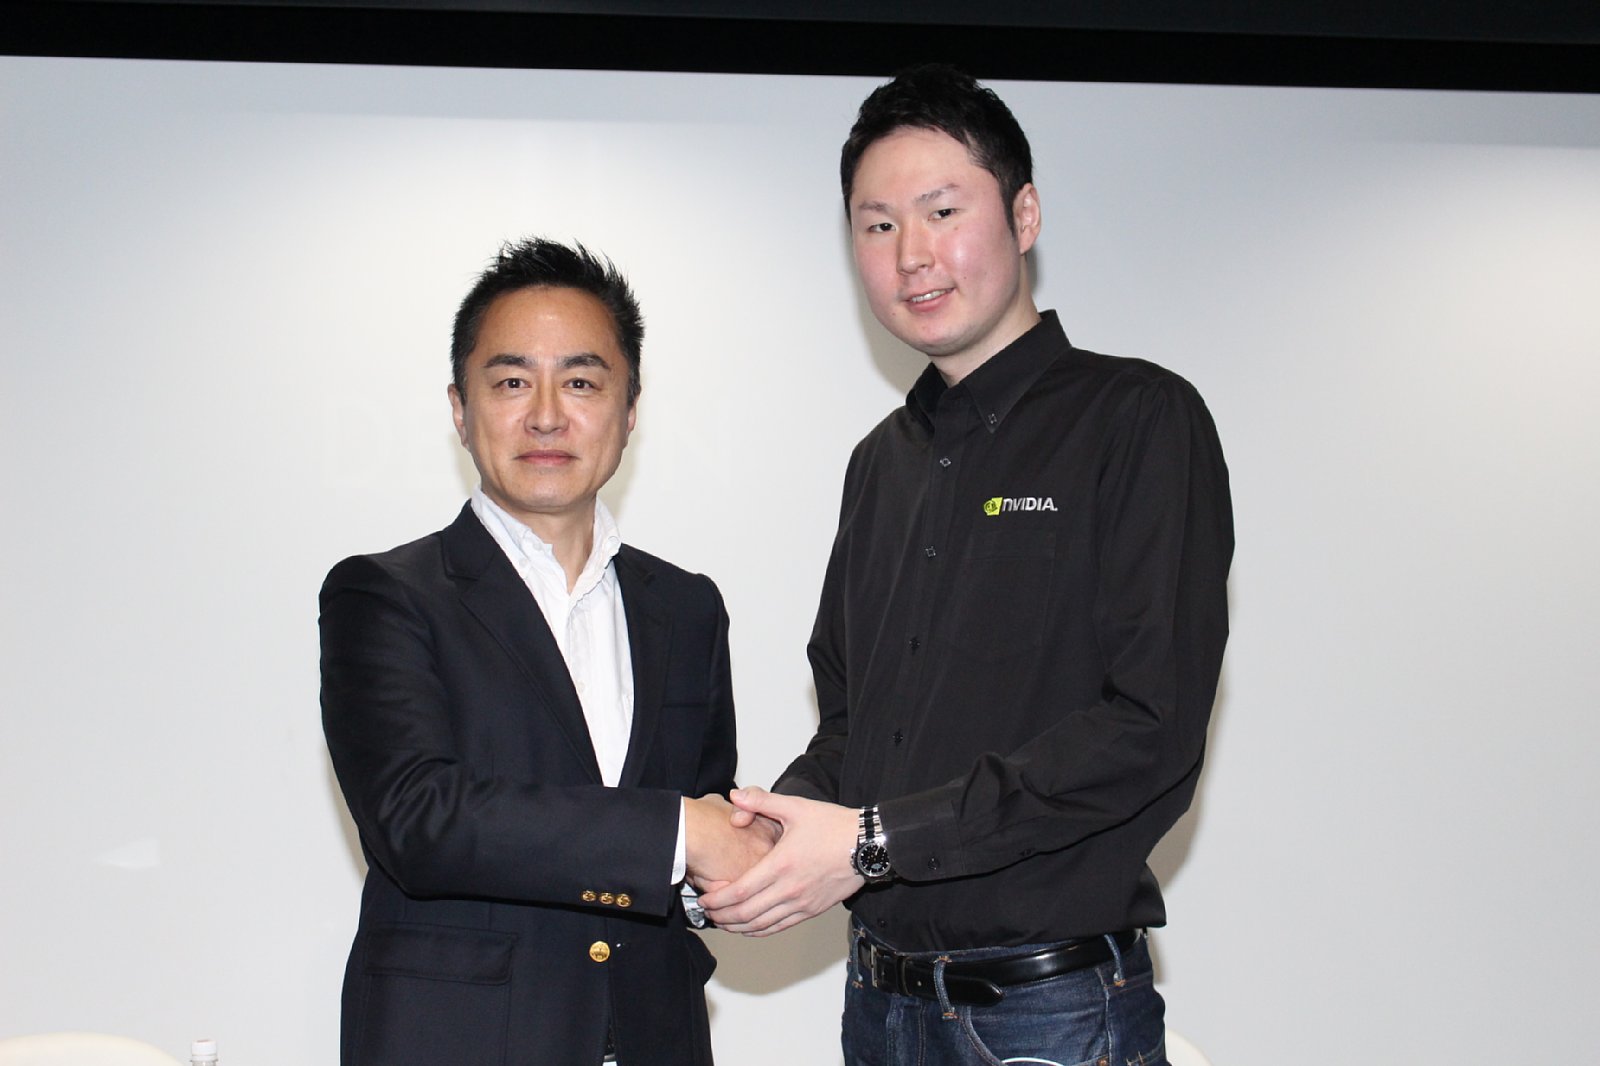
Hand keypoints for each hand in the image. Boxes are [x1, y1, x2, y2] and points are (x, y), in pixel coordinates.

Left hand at [697, 787, 862, 935]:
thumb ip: (762, 801)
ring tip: (723, 921)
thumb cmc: (834, 825)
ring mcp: (802, 903)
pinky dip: (760, 931)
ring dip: (737, 927)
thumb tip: (736, 797)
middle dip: (721, 916)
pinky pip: (780, 927)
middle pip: (746, 914)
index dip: (717, 900)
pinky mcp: (812, 910)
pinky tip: (749, 927)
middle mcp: (790, 889)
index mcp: (781, 864)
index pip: (740, 892)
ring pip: (761, 925)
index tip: (704, 899)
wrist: (868, 844)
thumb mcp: (796, 807)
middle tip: (707, 911)